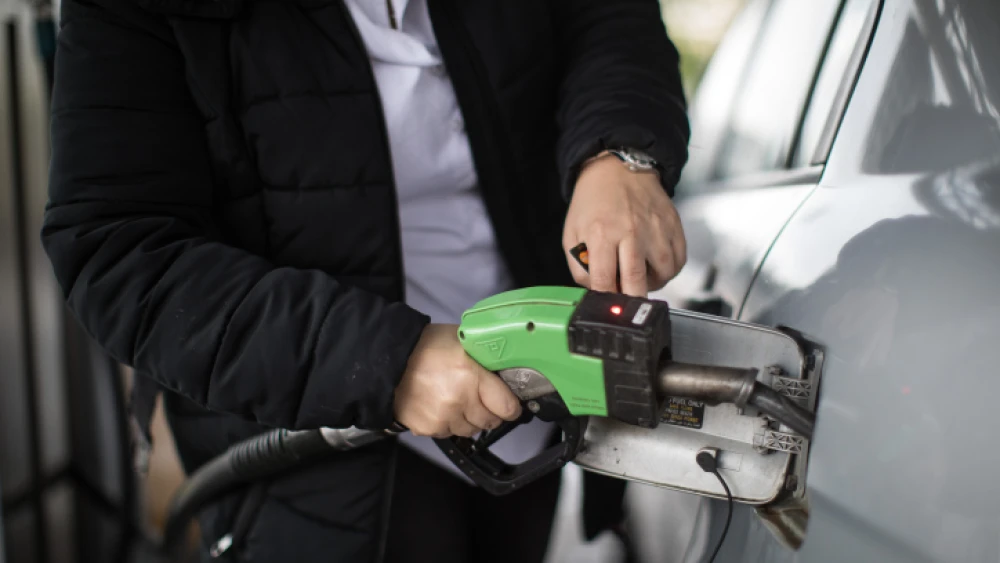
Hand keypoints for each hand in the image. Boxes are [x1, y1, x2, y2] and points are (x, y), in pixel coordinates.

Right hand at [394, 324, 521, 437]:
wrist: (389, 361)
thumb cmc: (426, 346)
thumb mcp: (463, 341)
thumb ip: (485, 358)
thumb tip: (506, 371)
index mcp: (471, 375)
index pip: (506, 406)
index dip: (511, 407)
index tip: (510, 405)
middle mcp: (459, 400)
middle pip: (490, 421)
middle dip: (490, 413)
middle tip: (482, 400)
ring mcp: (443, 417)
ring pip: (471, 430)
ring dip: (470, 420)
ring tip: (459, 401)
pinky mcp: (429, 428)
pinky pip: (450, 434)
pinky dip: (450, 424)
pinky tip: (442, 406)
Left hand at [563, 154, 685, 295]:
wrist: (617, 169)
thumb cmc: (593, 203)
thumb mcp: (572, 233)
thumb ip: (579, 267)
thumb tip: (594, 291)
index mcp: (601, 234)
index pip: (604, 280)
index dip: (606, 299)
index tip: (607, 306)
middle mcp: (631, 232)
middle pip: (637, 282)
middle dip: (632, 300)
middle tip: (627, 303)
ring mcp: (656, 229)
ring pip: (663, 274)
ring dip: (652, 284)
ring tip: (640, 276)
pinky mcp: (673, 225)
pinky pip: (678, 261)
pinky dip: (669, 271)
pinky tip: (655, 265)